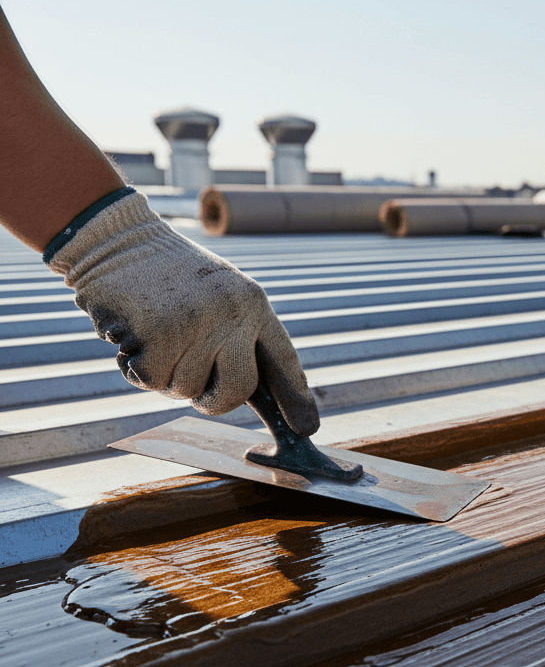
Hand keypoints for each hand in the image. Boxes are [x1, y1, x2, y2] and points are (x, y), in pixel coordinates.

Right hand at [45, 189, 319, 434]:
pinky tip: (131, 335)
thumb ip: (236, 336)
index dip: (296, 398)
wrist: (114, 238)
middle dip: (214, 402)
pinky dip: (135, 368)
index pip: (282, 360)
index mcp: (253, 304)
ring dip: (165, 376)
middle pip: (238, 390)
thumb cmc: (166, 275)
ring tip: (154, 337)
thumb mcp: (217, 295)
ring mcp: (198, 323)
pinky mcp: (159, 333)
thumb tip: (249, 392)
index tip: (307, 429)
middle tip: (198, 397)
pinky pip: (151, 380)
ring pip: (186, 389)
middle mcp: (233, 313)